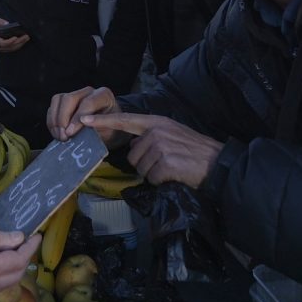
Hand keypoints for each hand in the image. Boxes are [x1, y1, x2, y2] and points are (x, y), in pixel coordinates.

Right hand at [0, 19, 30, 51]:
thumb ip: (0, 21)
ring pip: (12, 49)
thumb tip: (7, 23)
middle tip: (26, 36)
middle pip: (9, 46)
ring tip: (27, 38)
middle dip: (19, 42)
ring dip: (20, 44)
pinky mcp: (4, 48)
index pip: (2, 43)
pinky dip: (19, 45)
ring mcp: (1, 48)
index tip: (16, 37)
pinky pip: (12, 48)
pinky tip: (24, 41)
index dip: (10, 41)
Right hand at [0, 220, 40, 300]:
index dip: (30, 248)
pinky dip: (1, 275)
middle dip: (24, 259)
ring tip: (14, 249)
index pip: (18, 261)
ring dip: (14, 268)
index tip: (36, 236)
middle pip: (15, 276)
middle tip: (27, 242)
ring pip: (5, 284)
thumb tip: (19, 239)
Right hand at [46, 86, 119, 143]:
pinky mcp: (64, 101)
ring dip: (55, 120)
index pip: (87, 103)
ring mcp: (74, 94)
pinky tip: (56, 133)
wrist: (108, 127)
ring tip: (59, 136)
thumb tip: (74, 130)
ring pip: (58, 100)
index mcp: (103, 95)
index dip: (77, 119)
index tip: (70, 133)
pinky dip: (51, 121)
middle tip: (63, 136)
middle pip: (69, 98)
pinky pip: (53, 107)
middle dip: (63, 119)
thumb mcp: (109, 129)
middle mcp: (88, 91)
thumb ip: (95, 126)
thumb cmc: (110, 127)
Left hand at [81, 112, 222, 187]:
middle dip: (145, 165)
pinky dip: (162, 181)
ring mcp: (161, 146)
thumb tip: (134, 145)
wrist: (217, 163)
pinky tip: (175, 175)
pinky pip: (152, 178)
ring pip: (141, 168)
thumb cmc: (195, 152)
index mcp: (157, 122)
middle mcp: (156, 131)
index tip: (84, 121)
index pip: (125, 120)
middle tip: (166, 164)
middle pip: (132, 155)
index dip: (103, 121)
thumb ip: (151, 137)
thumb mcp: (172, 135)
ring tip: (172, 168)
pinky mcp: (165, 162)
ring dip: (154, 174)